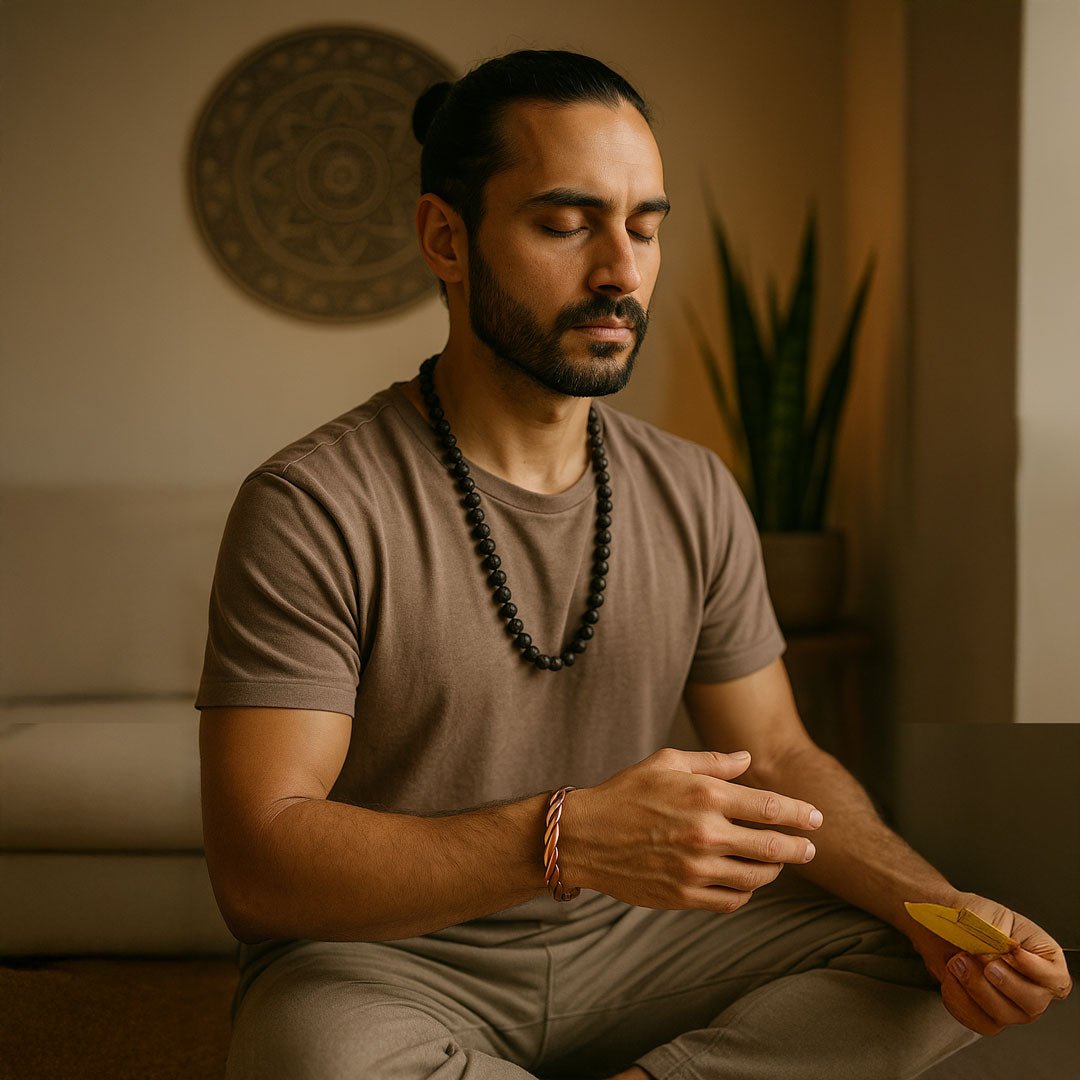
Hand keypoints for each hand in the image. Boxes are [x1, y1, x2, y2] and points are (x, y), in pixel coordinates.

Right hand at [559, 747, 821, 912]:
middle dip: (799, 848)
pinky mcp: (684, 896)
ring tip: (776, 864)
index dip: (800, 814)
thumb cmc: (625, 793)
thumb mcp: (666, 763)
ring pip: (755, 878)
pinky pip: (731, 900)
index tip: (817, 819)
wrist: (583, 837)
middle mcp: (706, 834)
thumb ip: (712, 762)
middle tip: (811, 849)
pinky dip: (745, 892)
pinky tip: (744, 881)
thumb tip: (747, 759)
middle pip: (773, 847)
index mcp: (705, 796)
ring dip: (773, 871)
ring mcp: (696, 869)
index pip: (770, 807)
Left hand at [907, 892, 1072, 1034]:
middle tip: (978, 956)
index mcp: (1042, 958)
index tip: (1009, 952)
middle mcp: (1033, 987)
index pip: (1056, 979)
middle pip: (1032, 1003)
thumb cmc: (967, 919)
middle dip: (1000, 981)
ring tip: (957, 961)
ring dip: (974, 986)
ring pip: (1003, 1015)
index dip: (1034, 969)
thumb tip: (1001, 950)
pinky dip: (959, 999)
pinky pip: (978, 1021)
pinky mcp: (988, 1017)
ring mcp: (1012, 1006)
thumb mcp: (986, 915)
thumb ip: (997, 935)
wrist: (938, 929)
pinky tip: (951, 978)